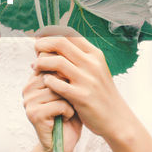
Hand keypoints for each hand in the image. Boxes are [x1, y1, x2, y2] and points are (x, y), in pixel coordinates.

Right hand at [22, 69, 81, 151]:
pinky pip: (59, 104)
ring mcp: (28, 101)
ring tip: (67, 110)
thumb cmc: (69, 115)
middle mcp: (28, 88)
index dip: (66, 73)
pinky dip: (68, 112)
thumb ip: (64, 72)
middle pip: (55, 75)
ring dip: (70, 101)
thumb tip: (69, 52)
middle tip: (69, 101)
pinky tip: (66, 118)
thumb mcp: (68, 89)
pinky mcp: (34, 114)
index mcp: (35, 79)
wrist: (64, 143)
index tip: (71, 85)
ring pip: (58, 90)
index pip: (50, 62)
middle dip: (68, 88)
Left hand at [31, 24, 138, 143]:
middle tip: (35, 50)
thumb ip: (78, 57)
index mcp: (95, 54)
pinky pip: (57, 84)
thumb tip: (53, 44)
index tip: (39, 38)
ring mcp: (87, 80)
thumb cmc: (100, 93)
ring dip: (41, 63)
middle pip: (61, 43)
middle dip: (43, 44)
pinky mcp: (82, 97)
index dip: (50, 32)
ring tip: (35, 67)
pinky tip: (45, 82)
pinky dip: (47, 81)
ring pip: (57, 62)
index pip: (69, 33)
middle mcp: (92, 64)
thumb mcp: (95, 69)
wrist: (116, 118)